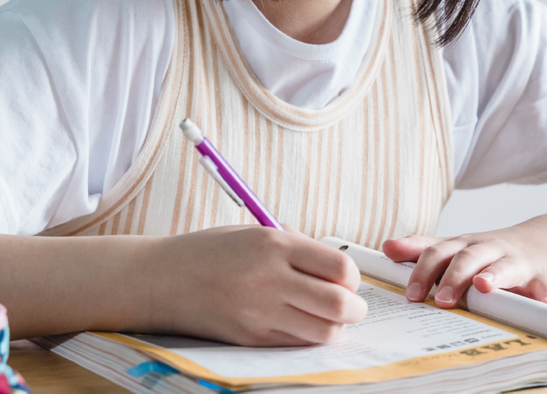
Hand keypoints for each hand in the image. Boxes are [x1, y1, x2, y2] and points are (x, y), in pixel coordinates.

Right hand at [147, 225, 366, 345]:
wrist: (160, 279)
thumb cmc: (210, 250)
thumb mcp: (255, 232)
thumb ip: (297, 246)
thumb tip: (336, 267)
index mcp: (274, 244)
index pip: (339, 267)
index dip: (352, 277)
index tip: (347, 279)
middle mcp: (270, 279)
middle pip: (339, 304)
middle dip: (355, 308)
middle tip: (351, 306)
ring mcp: (259, 313)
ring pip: (323, 332)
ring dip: (335, 327)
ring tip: (327, 318)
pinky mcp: (250, 338)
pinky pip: (296, 344)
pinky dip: (308, 337)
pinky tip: (300, 324)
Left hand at [382, 214, 546, 308]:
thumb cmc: (495, 250)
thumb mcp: (457, 246)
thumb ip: (423, 248)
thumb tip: (387, 247)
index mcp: (465, 246)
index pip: (438, 253)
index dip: (422, 271)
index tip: (410, 293)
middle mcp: (489, 250)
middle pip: (467, 258)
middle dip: (452, 277)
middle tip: (439, 299)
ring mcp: (517, 261)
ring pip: (503, 267)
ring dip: (493, 277)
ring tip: (483, 287)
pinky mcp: (546, 276)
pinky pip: (546, 286)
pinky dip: (545, 294)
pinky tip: (544, 302)